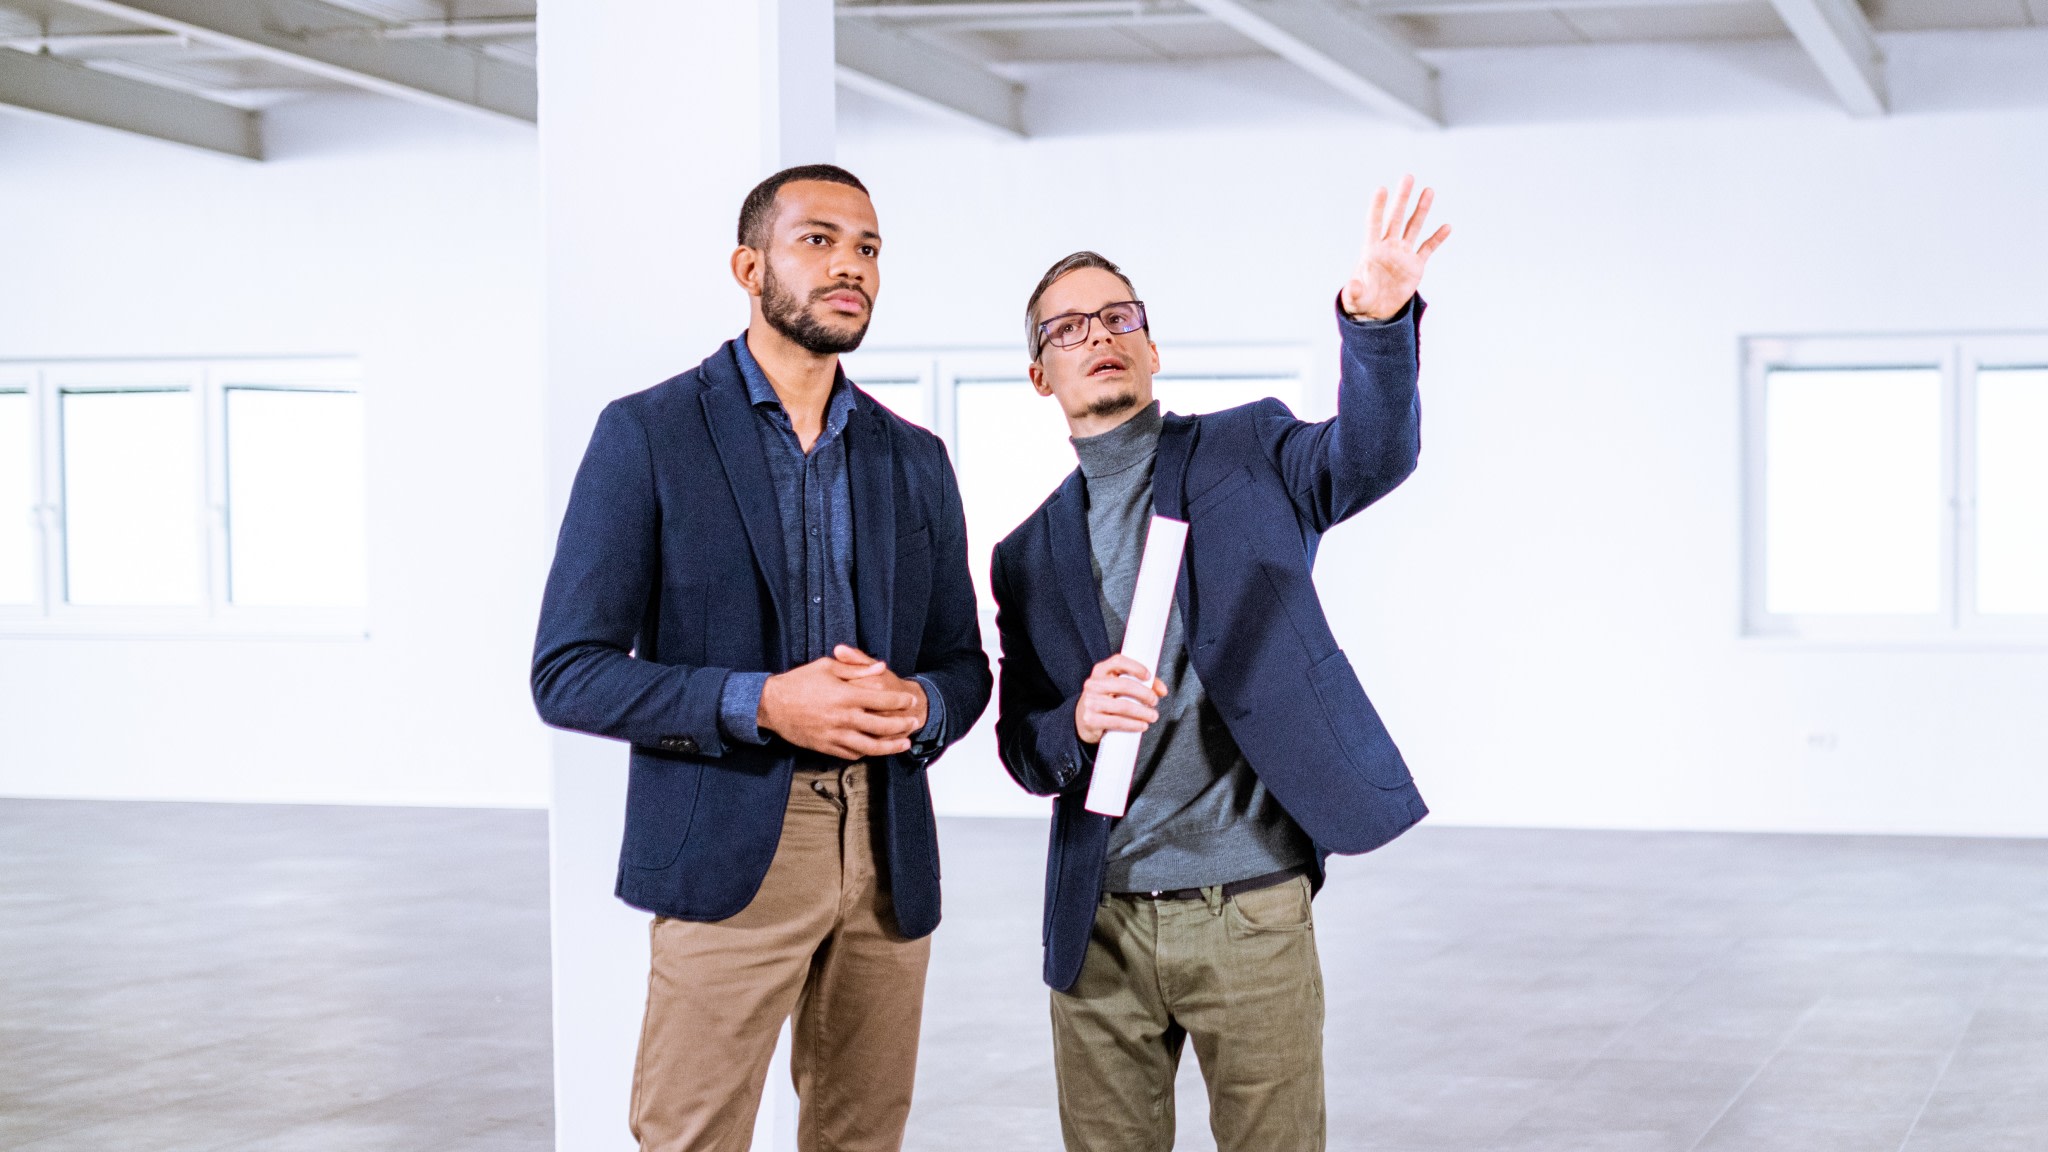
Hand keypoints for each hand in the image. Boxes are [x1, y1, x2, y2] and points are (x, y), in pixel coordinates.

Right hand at [758, 650, 921, 759]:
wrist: (771, 705)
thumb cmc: (799, 682)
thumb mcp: (827, 666)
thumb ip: (856, 668)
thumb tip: (880, 667)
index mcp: (846, 696)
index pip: (883, 700)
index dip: (901, 701)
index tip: (911, 700)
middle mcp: (843, 718)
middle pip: (882, 726)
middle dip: (902, 725)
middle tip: (914, 722)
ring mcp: (835, 735)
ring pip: (871, 747)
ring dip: (891, 747)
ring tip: (904, 744)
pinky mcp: (826, 747)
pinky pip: (852, 754)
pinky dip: (866, 753)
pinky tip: (875, 749)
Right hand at [1074, 654, 1168, 745]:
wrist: (1083, 720)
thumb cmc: (1106, 700)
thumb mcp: (1118, 688)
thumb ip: (1141, 684)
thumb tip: (1162, 690)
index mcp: (1100, 671)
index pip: (1118, 661)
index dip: (1135, 667)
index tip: (1148, 676)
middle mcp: (1093, 684)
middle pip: (1124, 685)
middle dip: (1144, 693)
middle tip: (1154, 701)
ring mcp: (1090, 702)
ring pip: (1122, 706)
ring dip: (1142, 712)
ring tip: (1152, 716)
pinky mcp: (1091, 720)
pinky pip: (1116, 722)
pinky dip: (1133, 724)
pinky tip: (1142, 725)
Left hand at [1341, 175, 1450, 321]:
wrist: (1376, 311)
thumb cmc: (1362, 300)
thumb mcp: (1355, 298)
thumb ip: (1354, 291)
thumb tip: (1352, 287)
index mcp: (1371, 250)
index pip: (1374, 224)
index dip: (1377, 207)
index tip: (1381, 189)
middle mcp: (1388, 247)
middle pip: (1396, 218)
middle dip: (1402, 199)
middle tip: (1408, 177)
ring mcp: (1403, 254)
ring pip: (1413, 227)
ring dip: (1421, 210)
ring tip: (1428, 190)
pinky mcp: (1415, 266)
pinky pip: (1428, 248)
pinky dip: (1437, 238)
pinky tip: (1447, 227)